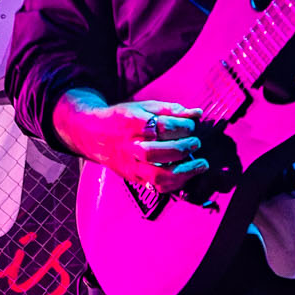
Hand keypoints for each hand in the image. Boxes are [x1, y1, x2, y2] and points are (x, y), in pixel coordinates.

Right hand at [56, 95, 207, 196]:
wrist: (94, 135)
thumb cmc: (123, 119)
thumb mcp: (143, 107)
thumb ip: (171, 110)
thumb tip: (197, 114)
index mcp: (130, 124)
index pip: (158, 126)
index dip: (180, 126)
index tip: (191, 125)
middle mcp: (129, 147)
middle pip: (155, 153)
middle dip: (181, 149)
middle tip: (195, 143)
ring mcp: (130, 165)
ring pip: (156, 175)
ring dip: (183, 172)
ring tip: (200, 164)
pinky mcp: (133, 178)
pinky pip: (156, 187)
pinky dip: (175, 184)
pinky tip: (187, 175)